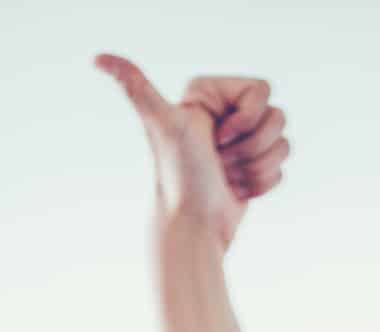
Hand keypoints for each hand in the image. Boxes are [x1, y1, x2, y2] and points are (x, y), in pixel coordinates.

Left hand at [96, 54, 290, 251]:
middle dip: (251, 147)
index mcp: (208, 94)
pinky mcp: (253, 165)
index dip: (246, 118)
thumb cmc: (178, 177)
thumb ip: (136, 88)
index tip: (216, 138)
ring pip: (282, 143)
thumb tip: (97, 59)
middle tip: (219, 160)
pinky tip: (236, 189)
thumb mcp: (161, 125)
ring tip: (226, 176)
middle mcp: (225, 113)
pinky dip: (262, 183)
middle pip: (277, 117)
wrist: (193, 225)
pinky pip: (280, 167)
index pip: (262, 90)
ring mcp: (242, 141)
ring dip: (256, 167)